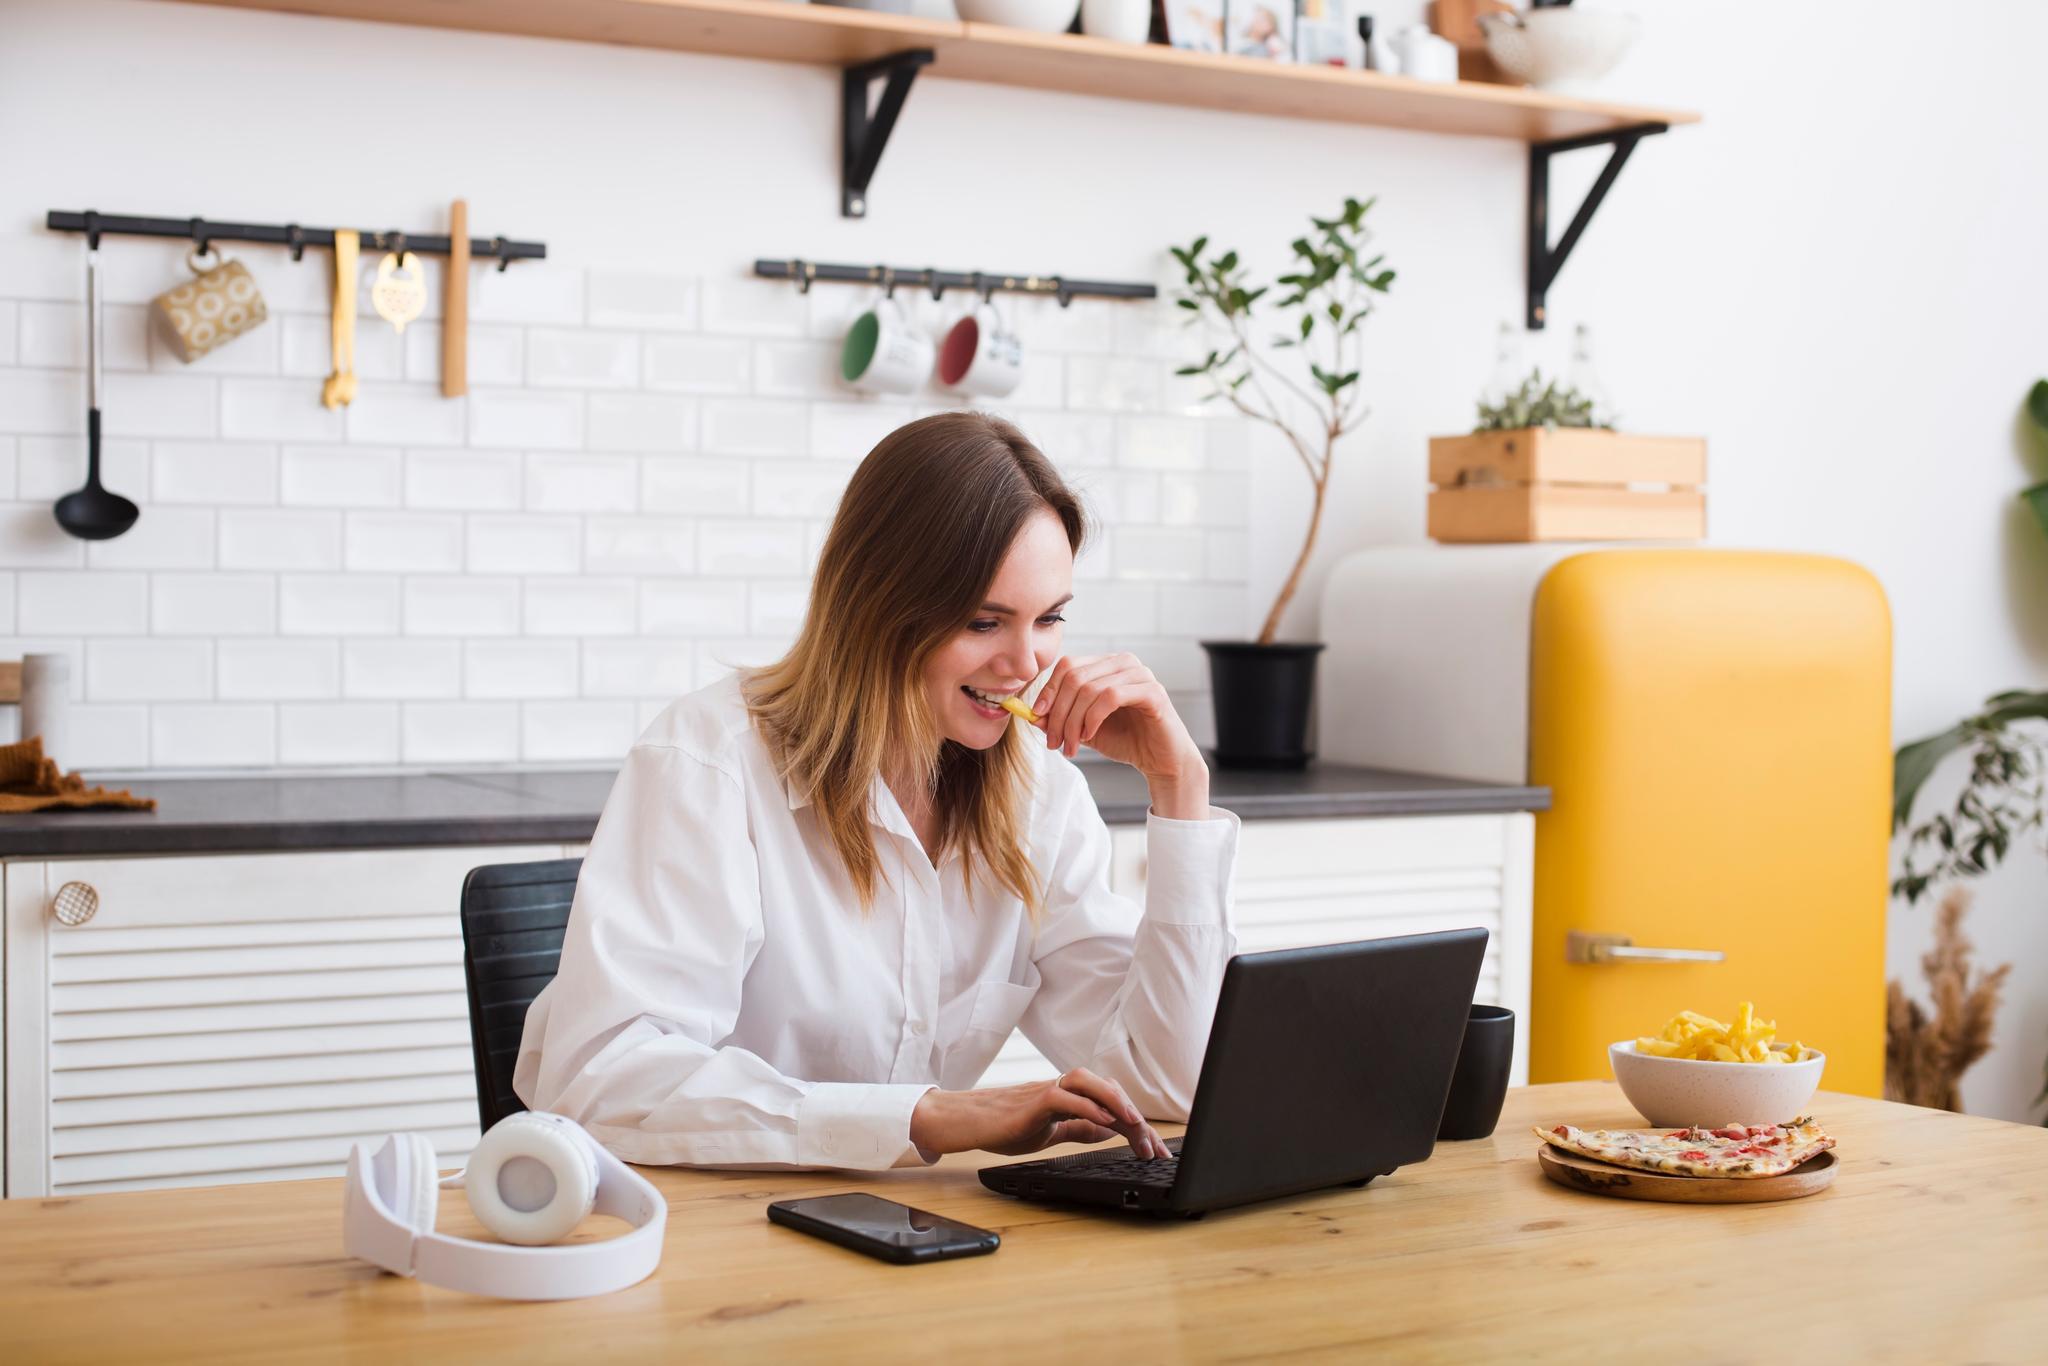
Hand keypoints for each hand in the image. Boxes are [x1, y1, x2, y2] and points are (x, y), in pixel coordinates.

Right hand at [909, 1068, 1170, 1159]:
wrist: (970, 1122)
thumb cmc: (1005, 1123)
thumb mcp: (1052, 1131)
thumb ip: (1080, 1127)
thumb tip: (1109, 1131)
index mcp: (1071, 1097)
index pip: (1112, 1106)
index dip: (1138, 1128)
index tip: (1156, 1151)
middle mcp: (1064, 1089)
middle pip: (1109, 1091)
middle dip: (1136, 1119)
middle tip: (1153, 1147)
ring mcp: (1050, 1091)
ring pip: (1090, 1083)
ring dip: (1117, 1101)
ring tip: (1137, 1124)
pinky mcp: (1035, 1099)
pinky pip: (1066, 1097)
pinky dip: (1088, 1106)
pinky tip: (1105, 1120)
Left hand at [1033, 653, 1205, 791]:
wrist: (1161, 761)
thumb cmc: (1126, 740)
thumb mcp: (1084, 730)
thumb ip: (1060, 719)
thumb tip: (1032, 714)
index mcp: (1107, 665)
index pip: (1068, 665)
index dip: (1048, 689)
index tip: (1036, 716)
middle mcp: (1123, 662)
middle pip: (1075, 677)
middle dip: (1058, 713)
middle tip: (1054, 741)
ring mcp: (1140, 674)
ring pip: (1090, 688)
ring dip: (1073, 721)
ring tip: (1072, 745)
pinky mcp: (1152, 691)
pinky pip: (1111, 696)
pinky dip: (1093, 718)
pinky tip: (1090, 735)